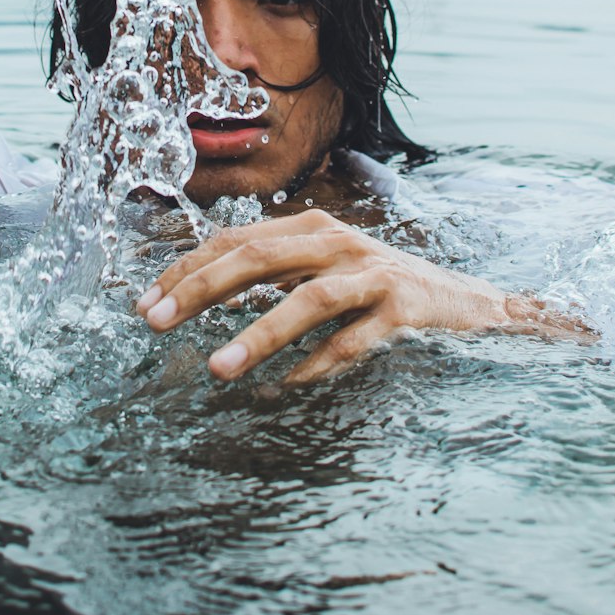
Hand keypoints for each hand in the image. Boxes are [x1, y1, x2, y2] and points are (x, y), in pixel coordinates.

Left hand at [136, 210, 587, 384]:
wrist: (468, 301)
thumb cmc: (380, 287)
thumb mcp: (322, 269)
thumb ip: (273, 273)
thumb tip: (202, 289)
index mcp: (312, 227)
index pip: (235, 240)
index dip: (186, 269)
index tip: (145, 302)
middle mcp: (339, 241)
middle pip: (258, 257)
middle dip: (201, 290)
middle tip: (156, 323)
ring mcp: (373, 273)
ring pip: (307, 299)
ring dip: (257, 334)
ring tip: (217, 369)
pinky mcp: (404, 308)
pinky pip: (354, 340)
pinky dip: (318, 363)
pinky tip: (284, 387)